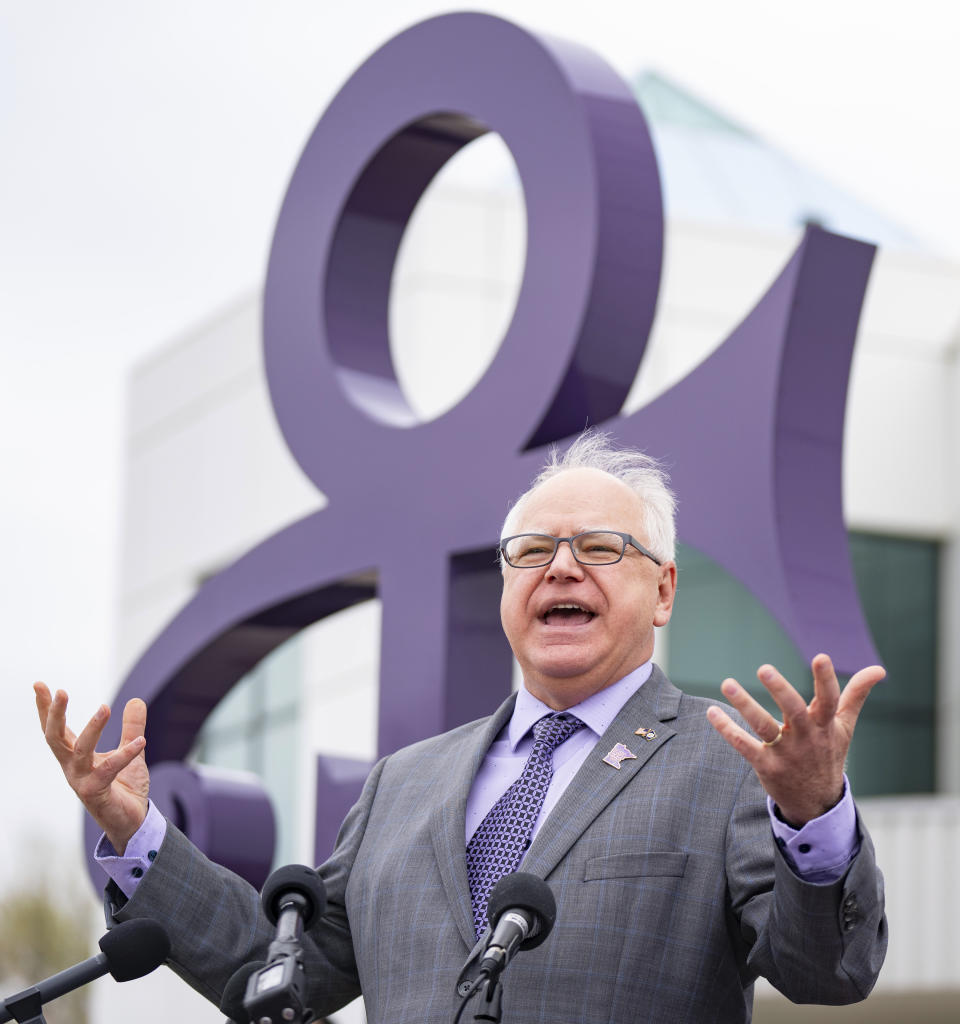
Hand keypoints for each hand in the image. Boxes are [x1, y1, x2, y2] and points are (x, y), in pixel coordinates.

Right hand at [34, 683, 149, 852]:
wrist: (132, 821)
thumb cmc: (124, 787)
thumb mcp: (130, 750)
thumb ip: (131, 727)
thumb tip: (136, 700)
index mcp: (75, 756)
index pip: (56, 729)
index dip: (45, 708)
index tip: (38, 684)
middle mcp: (73, 768)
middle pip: (55, 738)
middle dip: (54, 715)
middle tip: (60, 691)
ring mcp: (81, 781)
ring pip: (79, 751)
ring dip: (91, 728)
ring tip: (105, 707)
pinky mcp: (96, 793)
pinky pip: (109, 770)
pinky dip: (125, 754)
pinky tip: (141, 742)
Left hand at [705, 654, 884, 825]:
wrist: (817, 803)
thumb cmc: (828, 753)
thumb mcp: (844, 726)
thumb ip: (856, 695)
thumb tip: (880, 669)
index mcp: (825, 725)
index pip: (829, 699)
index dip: (826, 679)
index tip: (821, 657)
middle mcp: (805, 737)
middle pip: (793, 711)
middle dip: (780, 690)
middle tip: (764, 668)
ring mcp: (785, 753)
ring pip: (763, 727)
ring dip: (745, 705)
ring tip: (727, 683)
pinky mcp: (766, 765)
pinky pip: (744, 746)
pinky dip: (727, 729)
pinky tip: (711, 712)